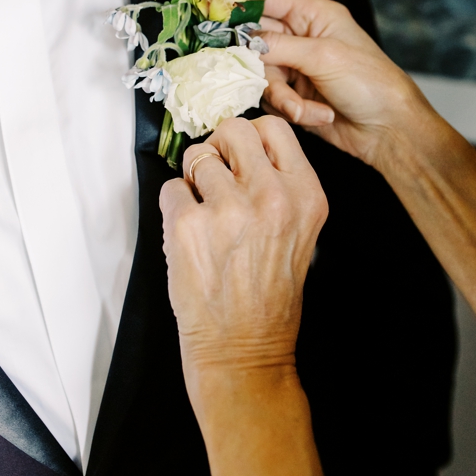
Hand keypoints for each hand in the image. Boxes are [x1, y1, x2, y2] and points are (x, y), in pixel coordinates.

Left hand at [160, 116, 327, 372]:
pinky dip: (175, 207)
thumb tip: (246, 152)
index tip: (241, 154)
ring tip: (204, 211)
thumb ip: (283, 186)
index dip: (251, 137)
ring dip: (194, 179)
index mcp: (305, 195)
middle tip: (216, 174)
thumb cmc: (271, 294)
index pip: (274, 128)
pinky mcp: (188, 227)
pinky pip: (171, 189)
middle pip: (233, 130)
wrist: (245, 347)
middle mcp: (271, 196)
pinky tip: (191, 233)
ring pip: (197, 156)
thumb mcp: (301, 231)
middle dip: (219, 148)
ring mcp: (228, 210)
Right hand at [252, 0, 431, 169]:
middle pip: (254, 39)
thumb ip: (278, 46)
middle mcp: (302, 37)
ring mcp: (297, 68)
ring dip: (283, 96)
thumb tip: (242, 43)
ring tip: (307, 107)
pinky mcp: (294, 96)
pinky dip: (292, 110)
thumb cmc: (370, 83)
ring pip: (260, 75)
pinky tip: (320, 115)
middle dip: (259, 62)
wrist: (388, 130)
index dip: (240, 2)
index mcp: (313, 14)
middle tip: (268, 75)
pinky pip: (273, 99)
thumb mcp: (324, 57)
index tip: (215, 15)